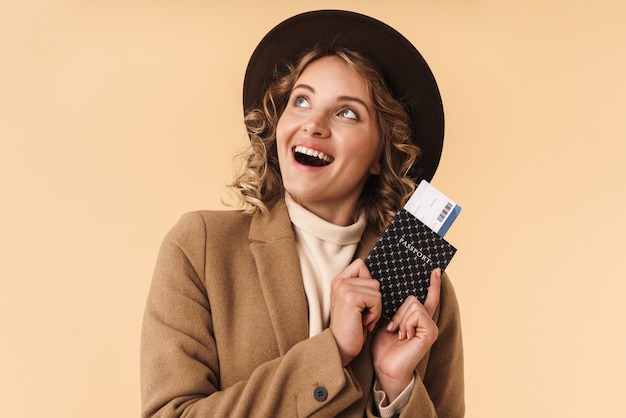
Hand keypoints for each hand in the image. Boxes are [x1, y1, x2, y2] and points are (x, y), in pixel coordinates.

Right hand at [329, 259, 381, 366]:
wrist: (340, 347)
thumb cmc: (351, 328)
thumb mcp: (355, 303)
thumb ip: (361, 287)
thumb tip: (377, 278)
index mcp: (338, 281)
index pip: (361, 265)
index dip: (368, 283)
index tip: (362, 302)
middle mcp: (339, 281)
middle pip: (373, 280)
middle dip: (373, 300)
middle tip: (362, 314)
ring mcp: (344, 288)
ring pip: (376, 290)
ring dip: (375, 308)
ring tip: (362, 319)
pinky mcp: (351, 297)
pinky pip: (376, 299)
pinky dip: (375, 314)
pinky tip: (363, 322)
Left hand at [371, 268, 441, 402]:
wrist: (384, 367)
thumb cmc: (384, 346)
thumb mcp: (386, 320)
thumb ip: (394, 306)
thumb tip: (388, 288)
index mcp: (418, 318)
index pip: (427, 297)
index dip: (432, 283)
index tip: (435, 269)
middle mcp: (427, 320)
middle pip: (412, 297)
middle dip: (397, 311)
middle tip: (393, 327)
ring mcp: (430, 326)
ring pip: (412, 304)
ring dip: (399, 318)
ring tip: (398, 333)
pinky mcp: (430, 332)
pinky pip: (416, 313)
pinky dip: (405, 323)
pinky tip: (404, 336)